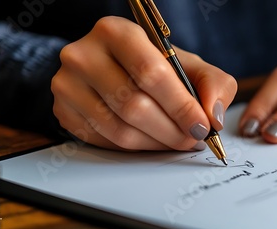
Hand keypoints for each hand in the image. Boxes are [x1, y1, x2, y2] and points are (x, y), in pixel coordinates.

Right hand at [52, 16, 235, 150]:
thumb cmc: (154, 66)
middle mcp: (84, 54)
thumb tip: (213, 117)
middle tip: (192, 140)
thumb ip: (213, 84)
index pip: (150, 73)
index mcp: (116, 32)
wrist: (113, 69)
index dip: (181, 105)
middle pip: (134, 105)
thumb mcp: (189, 65)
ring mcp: (67, 84)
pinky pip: (105, 141)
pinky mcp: (63, 112)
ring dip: (156, 143)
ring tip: (176, 141)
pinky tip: (152, 140)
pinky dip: (135, 147)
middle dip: (172, 130)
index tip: (202, 126)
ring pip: (119, 129)